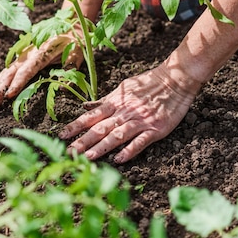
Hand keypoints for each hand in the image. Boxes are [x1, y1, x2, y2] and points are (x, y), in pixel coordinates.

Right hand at [0, 33, 83, 109]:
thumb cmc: (75, 42)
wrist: (69, 25)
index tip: (8, 96)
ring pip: (6, 72)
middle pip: (11, 73)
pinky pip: (8, 69)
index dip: (17, 84)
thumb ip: (70, 69)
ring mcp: (24, 54)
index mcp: (41, 53)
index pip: (26, 71)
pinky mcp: (22, 56)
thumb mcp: (77, 54)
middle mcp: (29, 53)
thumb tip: (64, 88)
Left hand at [58, 64, 199, 162]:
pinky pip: (140, 141)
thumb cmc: (150, 83)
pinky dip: (130, 150)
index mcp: (117, 102)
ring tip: (88, 158)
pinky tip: (119, 159)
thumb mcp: (125, 87)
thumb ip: (106, 100)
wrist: (176, 79)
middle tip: (68, 153)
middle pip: (100, 128)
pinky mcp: (156, 128)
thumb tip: (87, 106)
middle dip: (83, 141)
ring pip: (117, 135)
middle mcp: (125, 112)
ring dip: (102, 147)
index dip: (76, 126)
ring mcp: (140, 121)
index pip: (92, 116)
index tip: (61, 136)